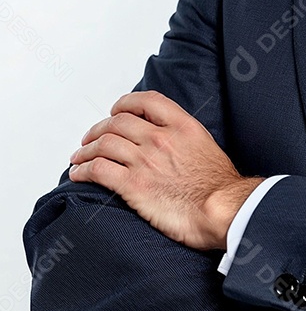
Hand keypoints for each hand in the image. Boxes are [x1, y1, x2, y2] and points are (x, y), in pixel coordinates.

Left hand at [68, 90, 263, 250]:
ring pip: (103, 144)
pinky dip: (83, 170)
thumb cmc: (219, 185)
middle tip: (90, 138)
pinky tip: (79, 174)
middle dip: (98, 129)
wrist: (222, 209)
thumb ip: (184, 138)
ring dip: (86, 150)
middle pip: (117, 122)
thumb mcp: (206, 146)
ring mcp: (145, 160)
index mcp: (182, 126)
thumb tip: (170, 141)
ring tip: (79, 157)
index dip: (125, 103)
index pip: (146, 101)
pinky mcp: (133, 185)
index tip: (116, 110)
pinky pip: (98, 170)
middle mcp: (160, 138)